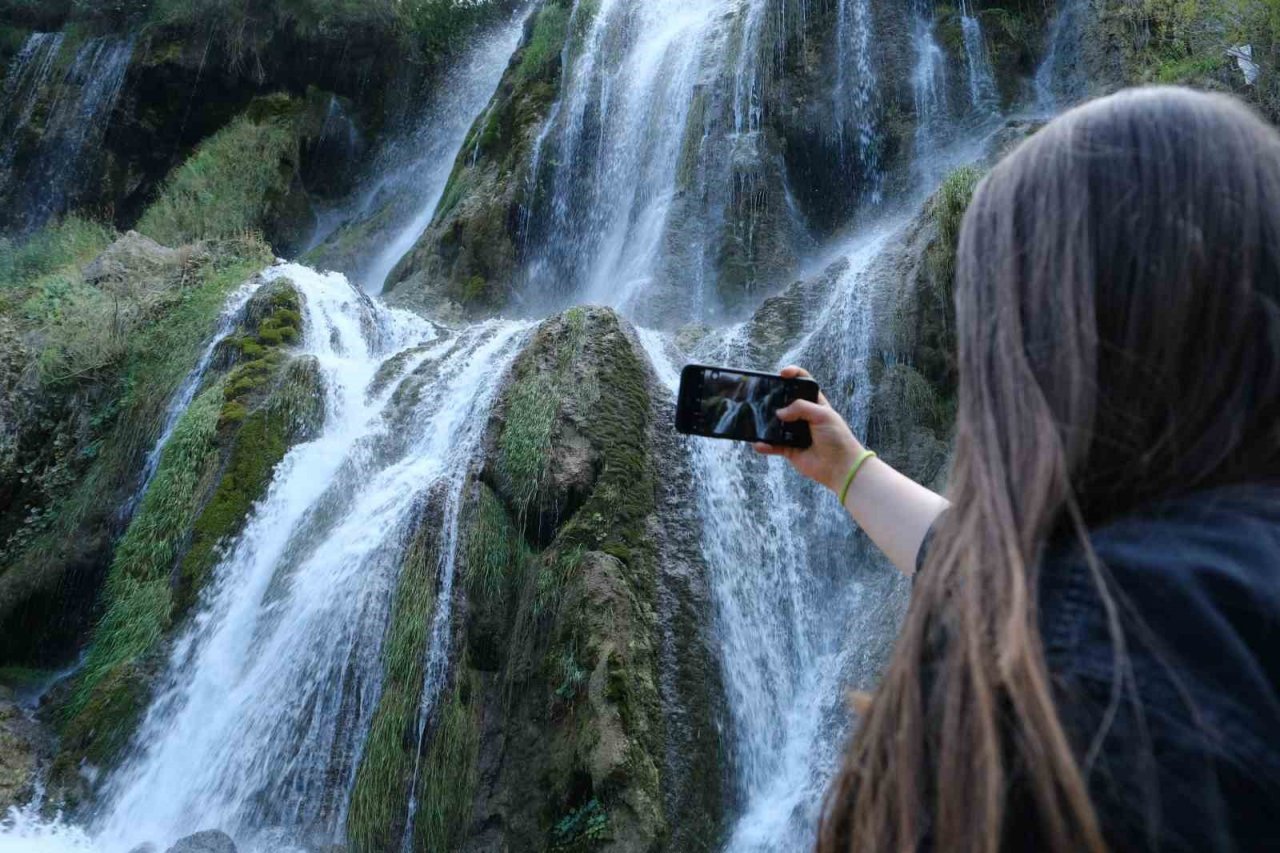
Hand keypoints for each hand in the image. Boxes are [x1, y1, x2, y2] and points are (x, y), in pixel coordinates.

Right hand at [753, 365, 865, 493]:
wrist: (841, 466)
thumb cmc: (837, 437)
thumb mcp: (822, 415)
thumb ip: (801, 408)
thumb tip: (779, 412)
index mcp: (815, 403)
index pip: (802, 383)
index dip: (793, 374)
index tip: (782, 374)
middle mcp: (803, 416)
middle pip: (784, 402)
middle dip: (773, 399)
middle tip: (764, 397)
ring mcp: (795, 433)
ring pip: (775, 424)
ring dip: (766, 423)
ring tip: (757, 420)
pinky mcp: (789, 449)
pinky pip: (773, 445)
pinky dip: (765, 445)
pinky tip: (759, 443)